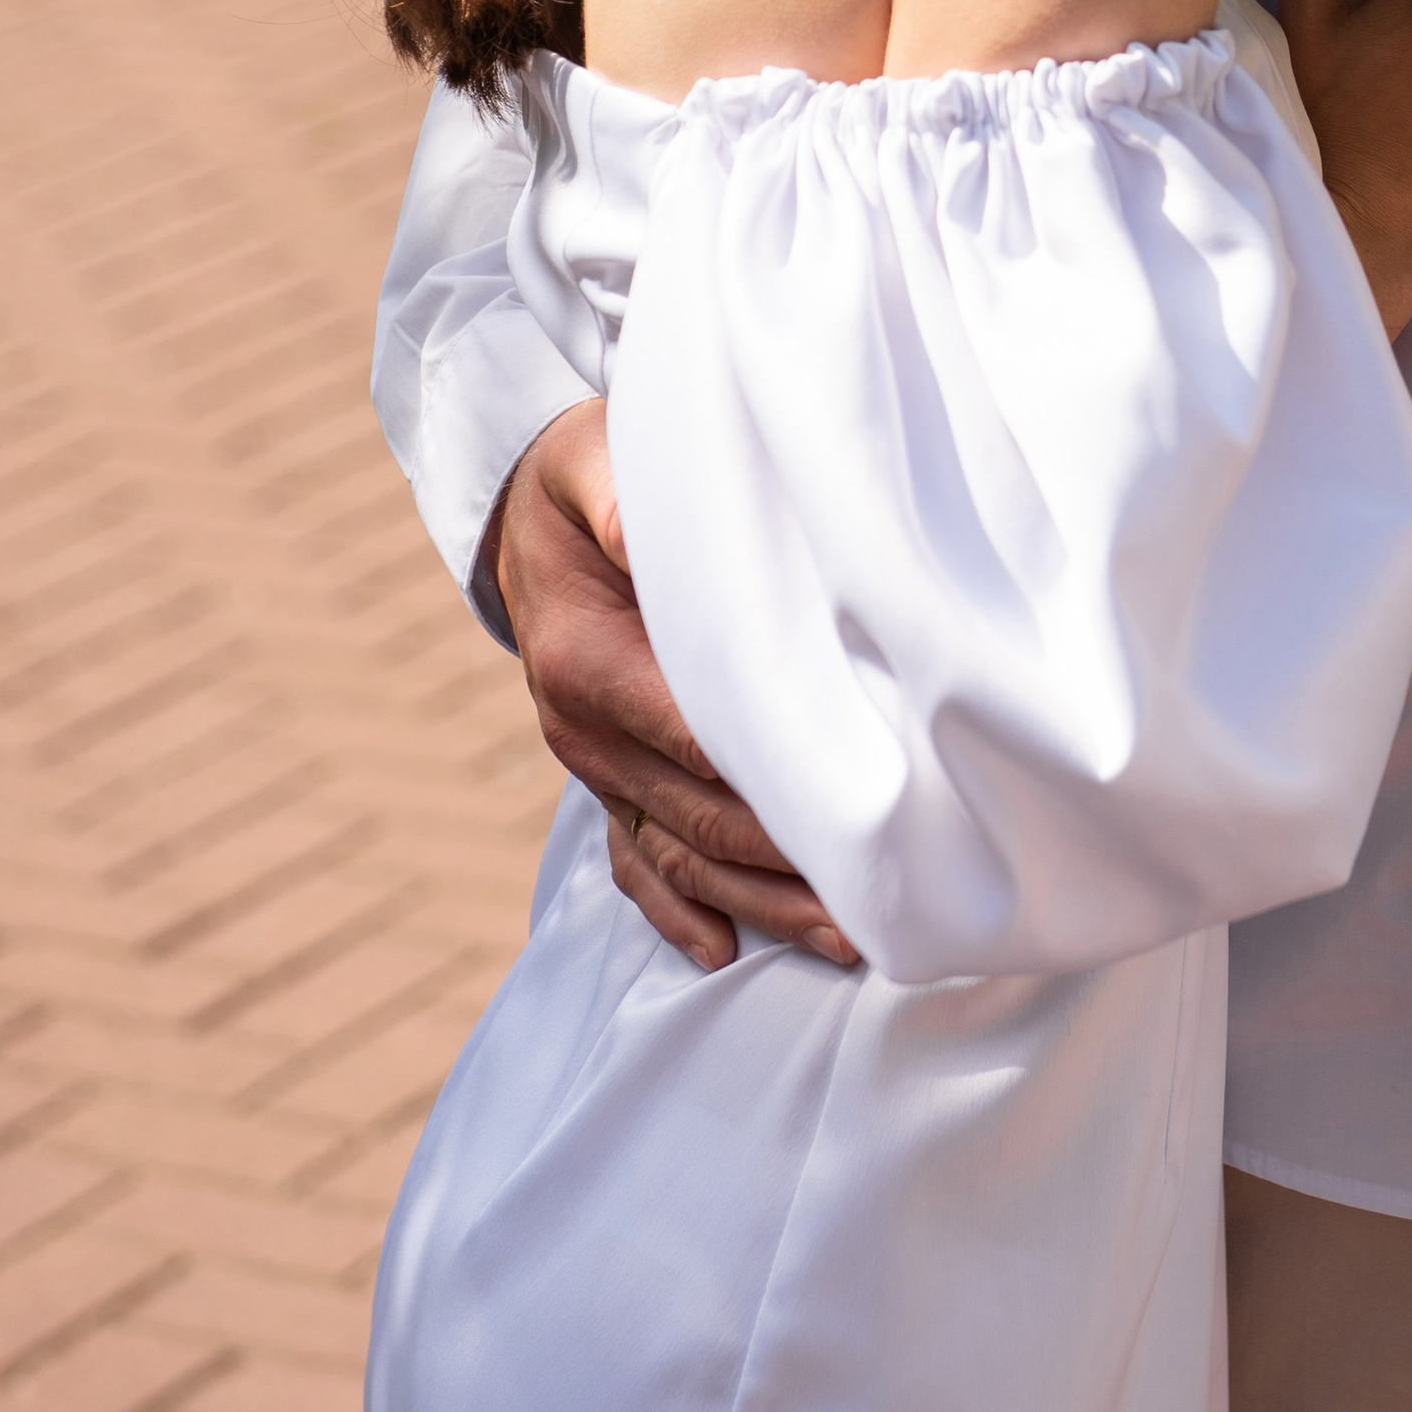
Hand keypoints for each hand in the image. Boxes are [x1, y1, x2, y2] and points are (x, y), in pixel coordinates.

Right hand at [490, 401, 857, 974]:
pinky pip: (636, 860)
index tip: (861, 804)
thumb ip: (628, 502)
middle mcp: (584, 730)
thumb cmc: (583, 479)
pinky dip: (678, 910)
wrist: (525, 519)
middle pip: (700, 814)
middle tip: (886, 894)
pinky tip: (725, 950)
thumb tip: (668, 536)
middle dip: (791, 860)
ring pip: (679, 853)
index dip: (777, 775)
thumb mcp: (595, 461)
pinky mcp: (608, 781)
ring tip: (846, 939)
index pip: (697, 735)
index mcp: (587, 661)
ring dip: (760, 901)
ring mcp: (595, 766)